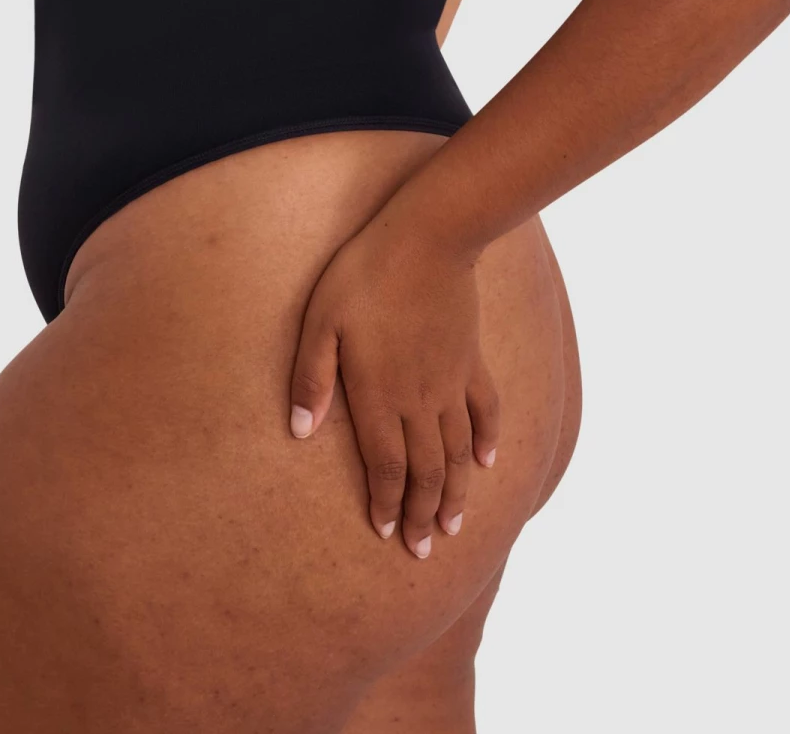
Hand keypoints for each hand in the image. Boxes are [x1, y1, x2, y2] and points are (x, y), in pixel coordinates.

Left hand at [287, 210, 499, 559]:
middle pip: (426, 470)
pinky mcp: (471, 359)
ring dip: (456, 492)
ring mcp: (451, 381)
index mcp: (380, 394)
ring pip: (458, 451)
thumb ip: (311, 378)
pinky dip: (489, 439)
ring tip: (454, 526)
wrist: (428, 238)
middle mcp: (420, 399)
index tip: (385, 532)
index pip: (386, 466)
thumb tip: (299, 430)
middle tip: (424, 551)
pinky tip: (489, 462)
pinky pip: (486, 410)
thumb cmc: (364, 275)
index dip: (386, 502)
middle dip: (422, 514)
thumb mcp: (321, 321)